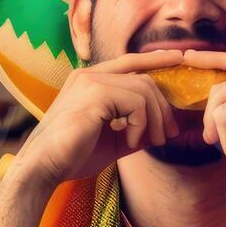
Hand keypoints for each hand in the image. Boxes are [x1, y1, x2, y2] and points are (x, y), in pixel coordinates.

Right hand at [11, 50, 183, 187]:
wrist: (44, 167)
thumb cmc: (74, 155)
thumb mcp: (114, 140)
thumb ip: (138, 128)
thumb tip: (169, 128)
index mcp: (90, 80)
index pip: (131, 62)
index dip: (157, 59)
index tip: (181, 60)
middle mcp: (90, 75)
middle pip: (144, 77)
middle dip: (163, 106)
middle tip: (168, 134)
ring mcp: (91, 81)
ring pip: (144, 89)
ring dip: (155, 120)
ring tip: (150, 143)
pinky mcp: (94, 93)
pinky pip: (136, 103)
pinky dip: (141, 125)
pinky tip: (130, 142)